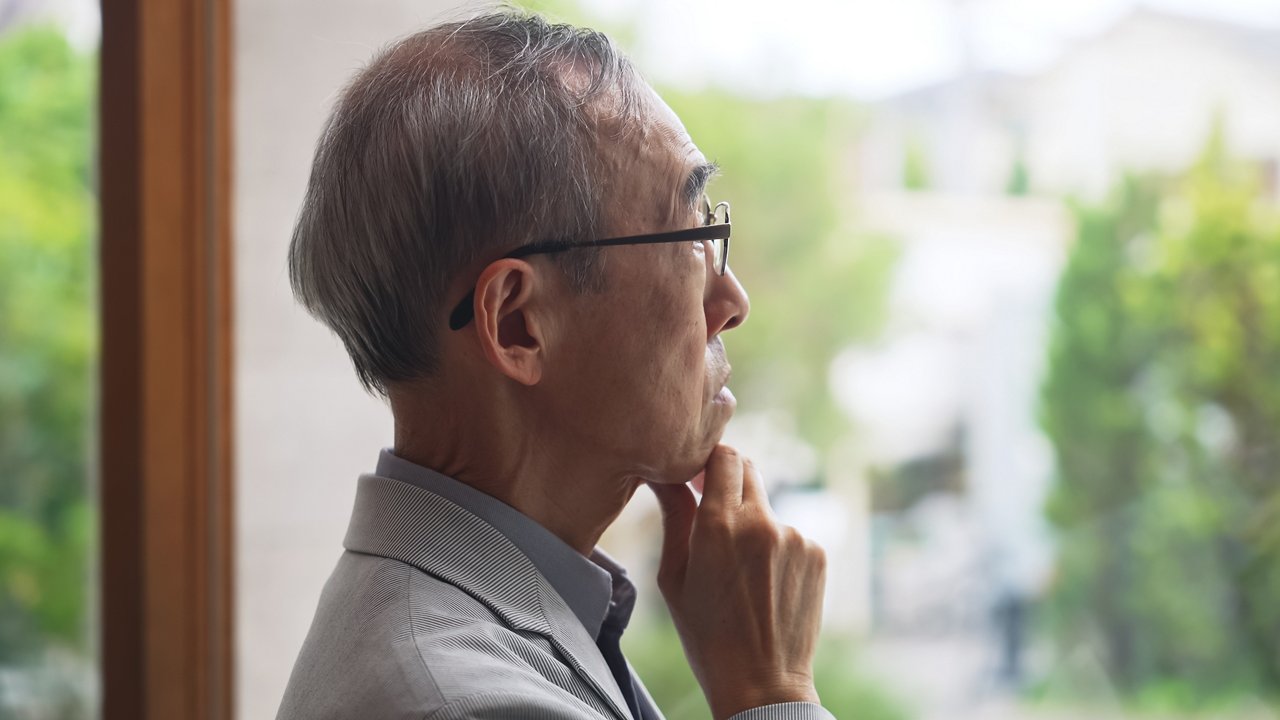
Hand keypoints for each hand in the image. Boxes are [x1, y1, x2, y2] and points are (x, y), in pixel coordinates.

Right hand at [648, 445, 826, 719]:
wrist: (762, 683)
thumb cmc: (707, 635)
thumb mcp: (675, 576)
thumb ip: (674, 516)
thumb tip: (664, 476)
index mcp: (720, 524)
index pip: (724, 455)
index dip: (710, 461)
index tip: (699, 479)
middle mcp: (762, 522)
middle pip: (748, 471)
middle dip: (730, 485)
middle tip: (715, 519)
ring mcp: (795, 537)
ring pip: (768, 508)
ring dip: (754, 523)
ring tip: (742, 572)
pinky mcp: (817, 553)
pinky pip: (791, 534)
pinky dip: (777, 548)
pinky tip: (766, 584)